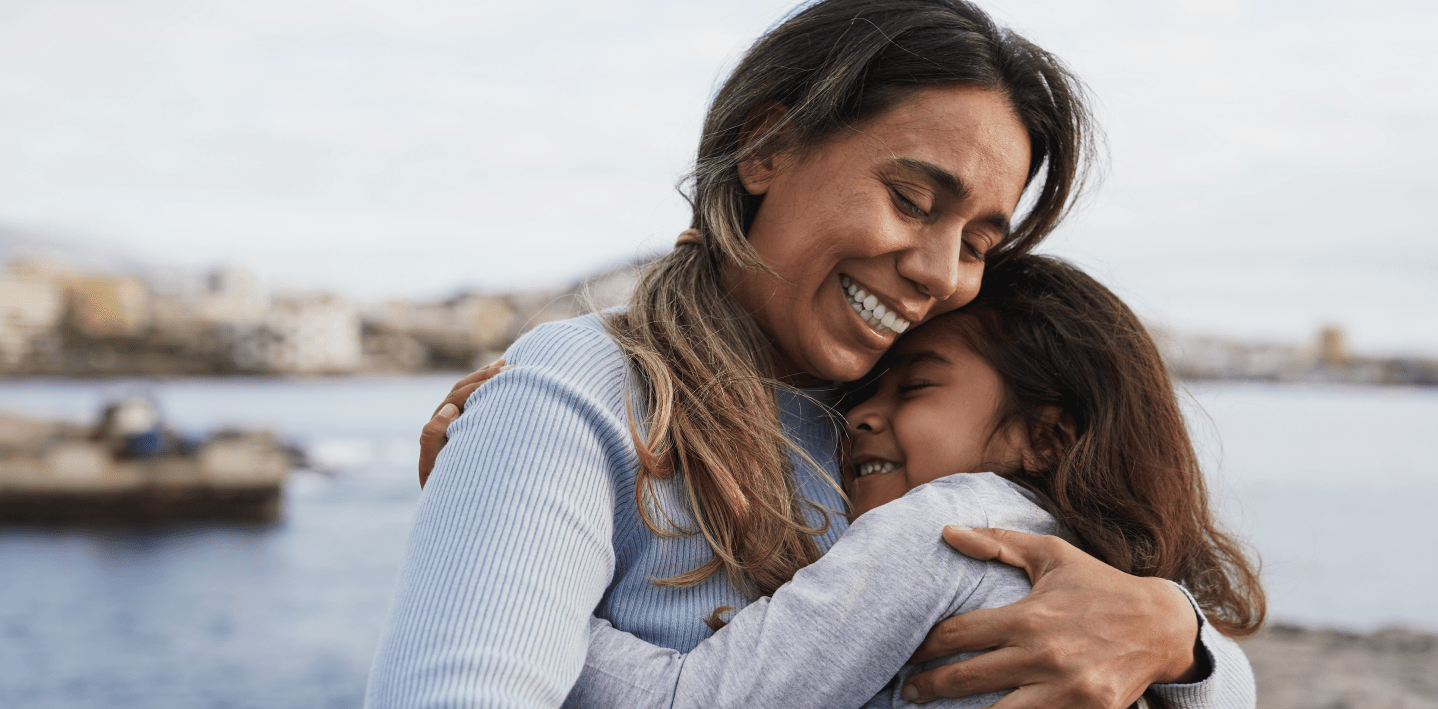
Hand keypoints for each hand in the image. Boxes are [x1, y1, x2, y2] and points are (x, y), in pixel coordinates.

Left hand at [418, 359, 507, 486]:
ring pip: (470, 394)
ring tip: (509, 365)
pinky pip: (479, 404)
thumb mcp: (437, 468)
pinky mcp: (470, 429)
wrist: (456, 510)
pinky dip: (491, 390)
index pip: (456, 399)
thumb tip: (448, 409)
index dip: (477, 386)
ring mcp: (457, 426)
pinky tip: (507, 380)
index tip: (502, 377)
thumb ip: (434, 438)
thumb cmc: (450, 491)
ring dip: (488, 378)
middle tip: (512, 367)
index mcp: (436, 430)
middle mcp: (444, 424)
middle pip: (462, 390)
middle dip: (486, 376)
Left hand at [901, 526, 1202, 707]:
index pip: (957, 636)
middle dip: (928, 687)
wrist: (1163, 626)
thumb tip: (947, 531)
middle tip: (907, 691)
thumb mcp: (1052, 556)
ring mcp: (1067, 690)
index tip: (905, 654)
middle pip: (965, 679)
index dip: (923, 648)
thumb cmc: (1100, 587)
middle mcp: (1043, 656)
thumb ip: (998, 542)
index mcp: (1028, 618)